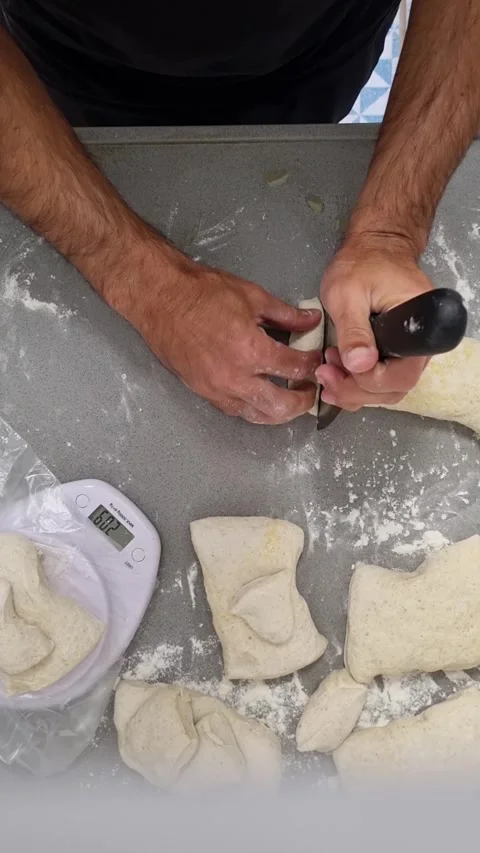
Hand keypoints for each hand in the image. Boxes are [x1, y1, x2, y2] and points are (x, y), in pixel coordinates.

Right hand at [105, 237, 321, 423]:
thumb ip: (286, 314)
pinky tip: (260, 398)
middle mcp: (235, 377)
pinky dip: (252, 408)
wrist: (160, 298)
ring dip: (278, 412)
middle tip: (310, 391)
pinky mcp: (202, 392)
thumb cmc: (203, 292)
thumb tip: (311, 321)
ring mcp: (217, 389)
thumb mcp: (252, 296)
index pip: (294, 368)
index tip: (316, 359)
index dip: (311, 365)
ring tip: (289, 400)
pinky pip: (234, 410)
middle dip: (302, 401)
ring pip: (257, 415)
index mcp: (251, 350)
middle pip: (281, 406)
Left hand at [316, 235, 433, 410]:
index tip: (337, 369)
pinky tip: (336, 374)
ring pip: (386, 390)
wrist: (374, 249)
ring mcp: (408, 353)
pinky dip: (357, 385)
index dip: (369, 382)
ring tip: (327, 372)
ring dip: (354, 390)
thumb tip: (360, 364)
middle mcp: (419, 346)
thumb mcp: (348, 294)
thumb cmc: (363, 263)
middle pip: (394, 388)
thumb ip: (354, 330)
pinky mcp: (395, 355)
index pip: (401, 375)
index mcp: (416, 328)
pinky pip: (381, 381)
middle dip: (356, 389)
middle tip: (325, 373)